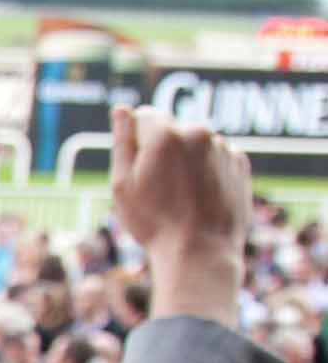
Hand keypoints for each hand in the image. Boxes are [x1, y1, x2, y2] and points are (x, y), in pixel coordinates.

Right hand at [111, 105, 250, 325]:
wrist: (200, 252)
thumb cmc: (154, 222)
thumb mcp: (122, 184)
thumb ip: (122, 142)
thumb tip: (122, 109)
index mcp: (165, 134)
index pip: (145, 116)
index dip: (135, 142)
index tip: (137, 170)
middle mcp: (198, 132)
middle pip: (172, 131)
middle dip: (163, 152)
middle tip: (158, 191)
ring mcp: (223, 147)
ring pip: (196, 146)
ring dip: (187, 163)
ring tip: (181, 199)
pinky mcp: (240, 163)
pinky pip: (217, 159)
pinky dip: (208, 173)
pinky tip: (200, 199)